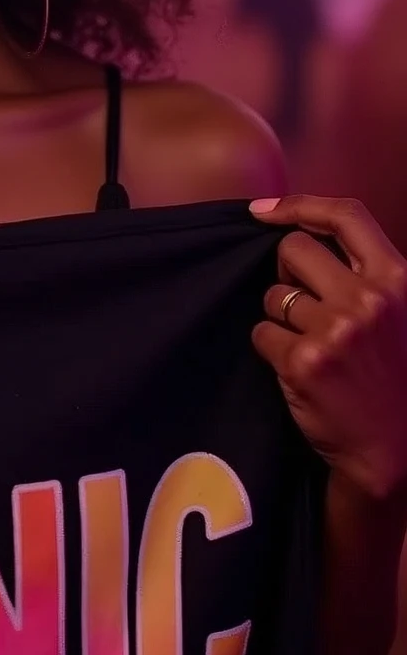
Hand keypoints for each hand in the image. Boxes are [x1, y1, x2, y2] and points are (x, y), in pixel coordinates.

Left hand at [251, 194, 406, 500]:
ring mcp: (335, 330)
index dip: (300, 205)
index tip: (264, 210)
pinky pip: (262, 333)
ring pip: (273, 295)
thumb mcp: (400, 313)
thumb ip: (367, 275)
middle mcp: (368, 299)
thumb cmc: (394, 377)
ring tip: (311, 345)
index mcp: (397, 279)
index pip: (346, 216)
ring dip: (281, 316)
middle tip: (303, 304)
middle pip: (293, 250)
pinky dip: (271, 348)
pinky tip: (299, 369)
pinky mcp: (303, 362)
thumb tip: (302, 230)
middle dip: (288, 272)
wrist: (395, 450)